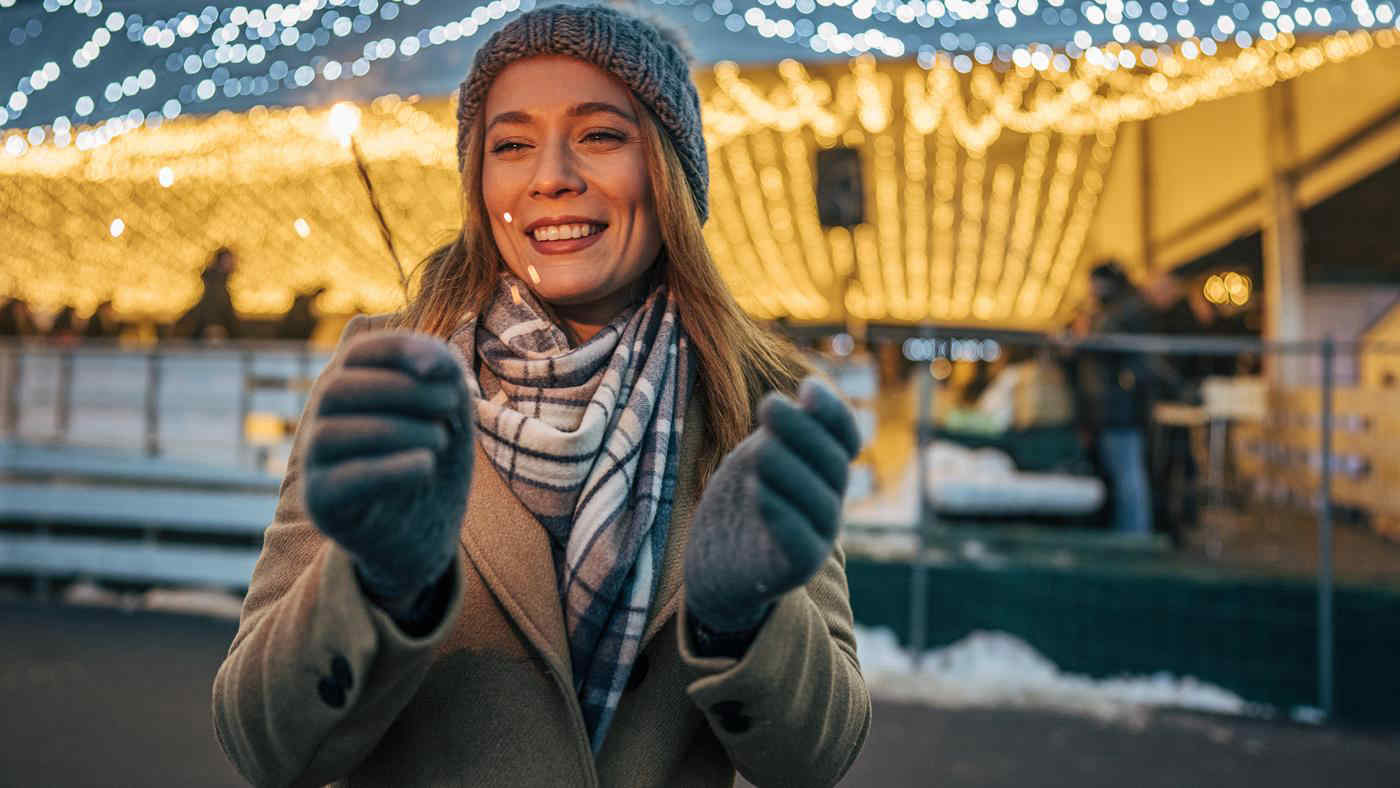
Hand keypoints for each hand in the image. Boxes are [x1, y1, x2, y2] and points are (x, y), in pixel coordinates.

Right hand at [303, 331, 473, 601]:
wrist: (426, 533)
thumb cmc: (433, 461)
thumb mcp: (449, 413)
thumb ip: (443, 375)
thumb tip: (431, 361)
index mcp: (352, 389)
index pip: (357, 352)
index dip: (397, 349)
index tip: (442, 369)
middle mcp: (323, 420)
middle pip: (336, 388)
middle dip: (403, 391)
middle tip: (450, 407)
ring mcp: (315, 463)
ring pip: (330, 432)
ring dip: (398, 429)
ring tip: (441, 440)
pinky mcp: (322, 502)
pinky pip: (342, 480)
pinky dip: (389, 468)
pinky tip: (426, 465)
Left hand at [684, 377, 860, 633]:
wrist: (715, 566)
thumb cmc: (737, 505)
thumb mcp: (754, 457)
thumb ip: (776, 433)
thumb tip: (790, 397)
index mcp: (822, 470)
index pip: (845, 438)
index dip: (833, 411)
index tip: (806, 387)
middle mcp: (829, 501)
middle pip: (833, 463)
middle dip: (803, 430)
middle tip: (768, 404)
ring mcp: (818, 537)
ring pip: (821, 503)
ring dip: (791, 470)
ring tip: (760, 449)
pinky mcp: (796, 568)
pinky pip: (800, 542)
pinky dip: (782, 515)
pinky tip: (756, 491)